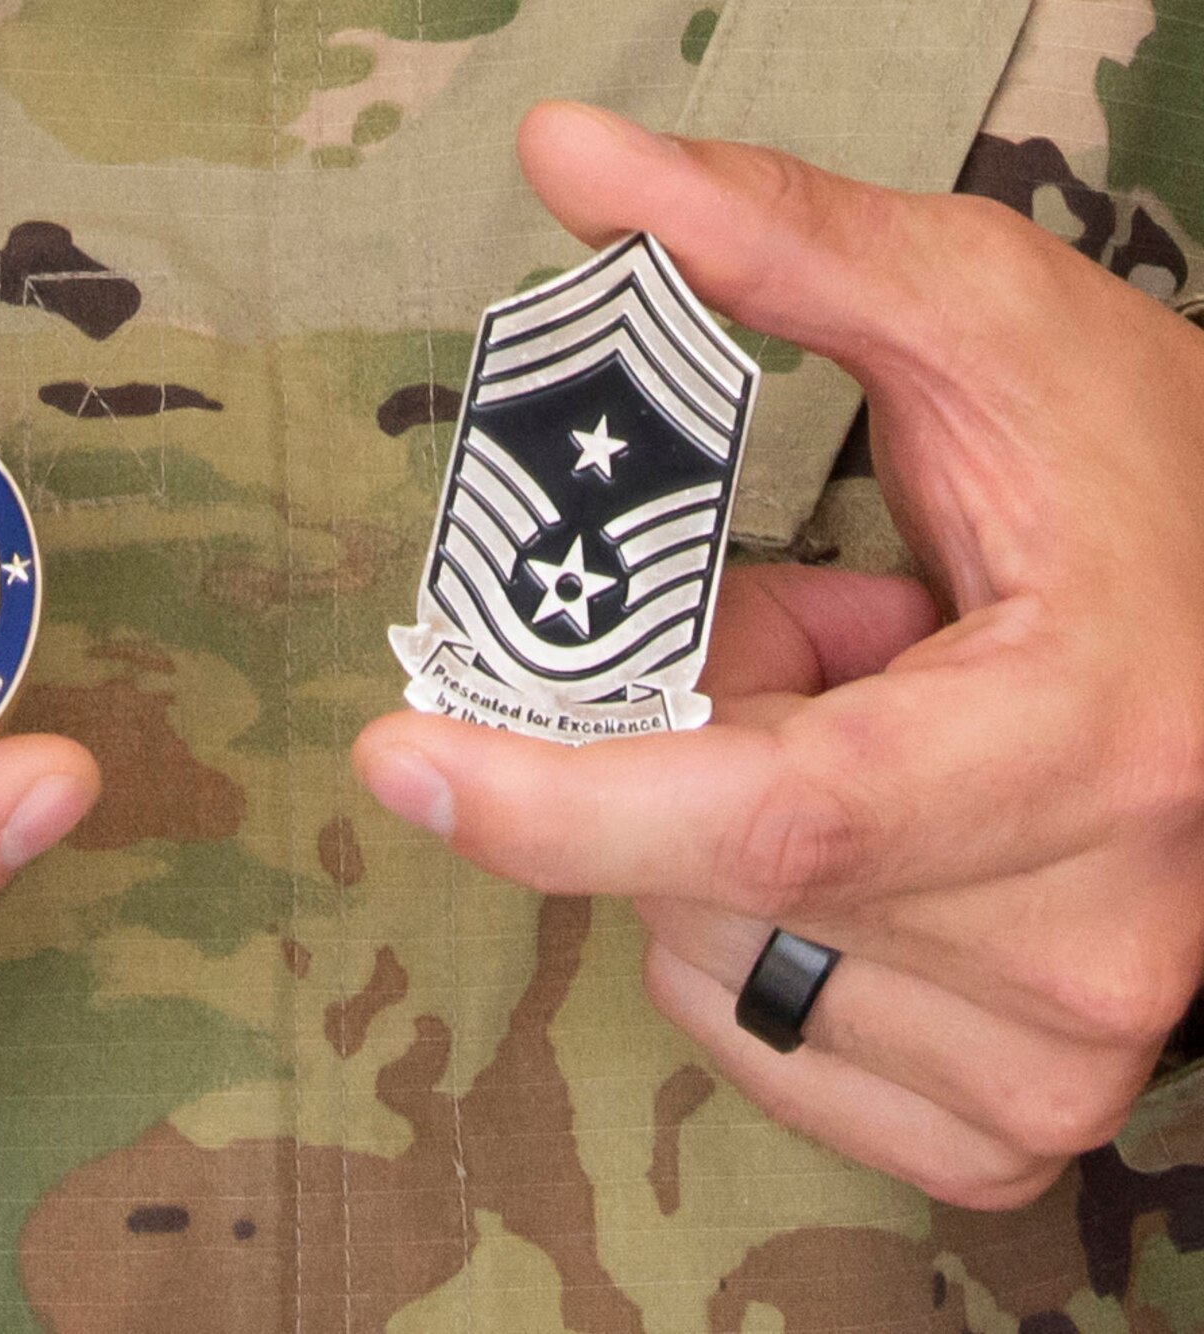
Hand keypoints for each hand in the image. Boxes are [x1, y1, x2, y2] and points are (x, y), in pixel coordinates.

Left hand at [355, 103, 1203, 1208]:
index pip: (781, 811)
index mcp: (1090, 741)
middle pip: (714, 869)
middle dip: (673, 744)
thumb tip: (569, 153)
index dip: (565, 798)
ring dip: (709, 836)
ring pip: (713, 954)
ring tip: (864, 728)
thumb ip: (781, 241)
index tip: (396, 759)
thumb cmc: (1153, 487)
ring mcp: (1062, 1048)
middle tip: (811, 636)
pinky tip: (865, 849)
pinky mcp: (1021, 1120)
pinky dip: (749, 933)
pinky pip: (757, 1040)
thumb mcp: (986, 330)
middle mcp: (1094, 933)